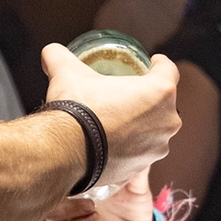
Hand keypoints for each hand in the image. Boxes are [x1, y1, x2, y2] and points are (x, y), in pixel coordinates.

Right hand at [41, 44, 180, 188]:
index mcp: (160, 93)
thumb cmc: (76, 110)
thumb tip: (51, 52)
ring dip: (141, 125)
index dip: (160, 65)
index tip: (152, 63)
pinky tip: (112, 143)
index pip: (169, 70)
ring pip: (154, 131)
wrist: (65, 153)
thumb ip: (60, 56)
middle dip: (149, 98)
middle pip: (164, 104)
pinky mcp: (141, 168)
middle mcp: (166, 122)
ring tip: (118, 121)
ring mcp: (156, 149)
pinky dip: (129, 148)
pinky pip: (139, 153)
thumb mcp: (67, 72)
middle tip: (128, 94)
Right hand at [46, 170, 153, 220]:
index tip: (76, 182)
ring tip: (95, 220)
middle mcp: (74, 215)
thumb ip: (134, 169)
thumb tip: (138, 145)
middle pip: (52, 212)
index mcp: (80, 195)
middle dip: (67, 209)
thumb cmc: (134, 203)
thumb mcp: (136, 185)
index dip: (61, 186)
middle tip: (91, 205)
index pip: (58, 189)